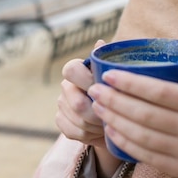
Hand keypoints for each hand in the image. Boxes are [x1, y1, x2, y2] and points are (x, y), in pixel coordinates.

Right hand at [55, 40, 120, 177]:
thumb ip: (109, 61)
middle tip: (115, 114)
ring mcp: (62, 104)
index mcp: (77, 70)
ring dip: (98, 125)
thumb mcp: (117, 75)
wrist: (111, 113)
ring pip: (78, 120)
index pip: (71, 70)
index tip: (105, 88)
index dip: (86, 81)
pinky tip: (100, 131)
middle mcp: (66, 86)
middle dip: (99, 112)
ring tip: (112, 123)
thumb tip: (100, 42)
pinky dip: (91, 135)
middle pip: (77, 103)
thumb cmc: (116, 90)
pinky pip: (74, 132)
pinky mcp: (61, 121)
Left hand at [87, 63, 177, 177]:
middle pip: (146, 114)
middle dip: (116, 100)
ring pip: (142, 136)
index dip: (132, 83)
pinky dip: (124, 142)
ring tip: (98, 106)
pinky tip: (110, 129)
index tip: (110, 75)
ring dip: (114, 120)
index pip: (161, 92)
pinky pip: (146, 155)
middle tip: (96, 89)